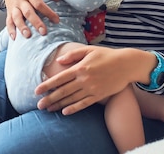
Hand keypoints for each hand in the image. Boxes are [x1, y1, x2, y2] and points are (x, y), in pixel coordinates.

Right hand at [0, 0, 59, 38]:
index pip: (39, 3)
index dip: (48, 12)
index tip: (57, 20)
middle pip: (28, 12)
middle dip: (36, 23)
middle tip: (44, 32)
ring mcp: (13, 6)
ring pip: (17, 17)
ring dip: (22, 27)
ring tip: (28, 36)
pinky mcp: (9, 11)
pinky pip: (8, 21)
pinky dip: (10, 30)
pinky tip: (14, 38)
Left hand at [35, 46, 153, 114]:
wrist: (126, 64)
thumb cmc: (107, 55)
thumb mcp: (89, 50)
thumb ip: (73, 55)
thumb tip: (59, 61)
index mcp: (80, 67)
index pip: (59, 78)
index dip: (47, 85)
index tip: (37, 91)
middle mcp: (84, 79)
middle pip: (63, 91)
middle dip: (49, 98)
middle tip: (39, 105)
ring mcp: (92, 88)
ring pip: (72, 99)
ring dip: (59, 105)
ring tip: (48, 109)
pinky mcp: (99, 95)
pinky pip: (84, 104)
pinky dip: (74, 109)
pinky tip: (65, 112)